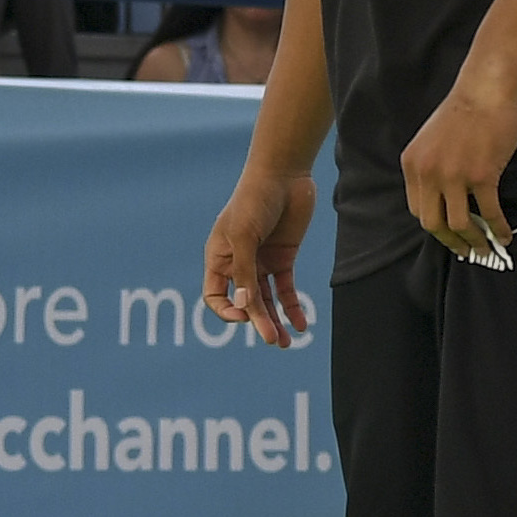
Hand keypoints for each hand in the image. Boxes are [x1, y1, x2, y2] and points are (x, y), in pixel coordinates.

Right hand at [202, 167, 318, 349]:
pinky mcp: (283, 258)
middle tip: (273, 340)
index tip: (244, 316)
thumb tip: (246, 306)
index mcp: (218, 257)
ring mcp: (261, 262)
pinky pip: (285, 289)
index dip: (227, 310)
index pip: (215, 295)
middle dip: (259, 323)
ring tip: (286, 342)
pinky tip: (302, 324)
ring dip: (275, 321)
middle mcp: (238, 263)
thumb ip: (245, 271)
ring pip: (266, 300)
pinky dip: (293, 307)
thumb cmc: (254, 200)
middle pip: (245, 302)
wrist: (284, 174)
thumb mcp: (245, 235)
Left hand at [401, 77, 516, 261]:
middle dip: (450, 241)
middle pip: (431, 223)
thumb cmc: (464, 113)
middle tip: (466, 250)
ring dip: (474, 241)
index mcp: (412, 165)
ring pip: (458, 223)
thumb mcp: (431, 141)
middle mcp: (427, 173)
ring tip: (486, 247)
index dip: (434, 226)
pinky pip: (488, 212)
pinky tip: (504, 235)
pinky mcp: (482, 176)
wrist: (485, 91)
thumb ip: (432, 168)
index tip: (448, 234)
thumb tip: (444, 197)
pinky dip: (497, 227)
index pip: (417, 209)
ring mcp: (454, 176)